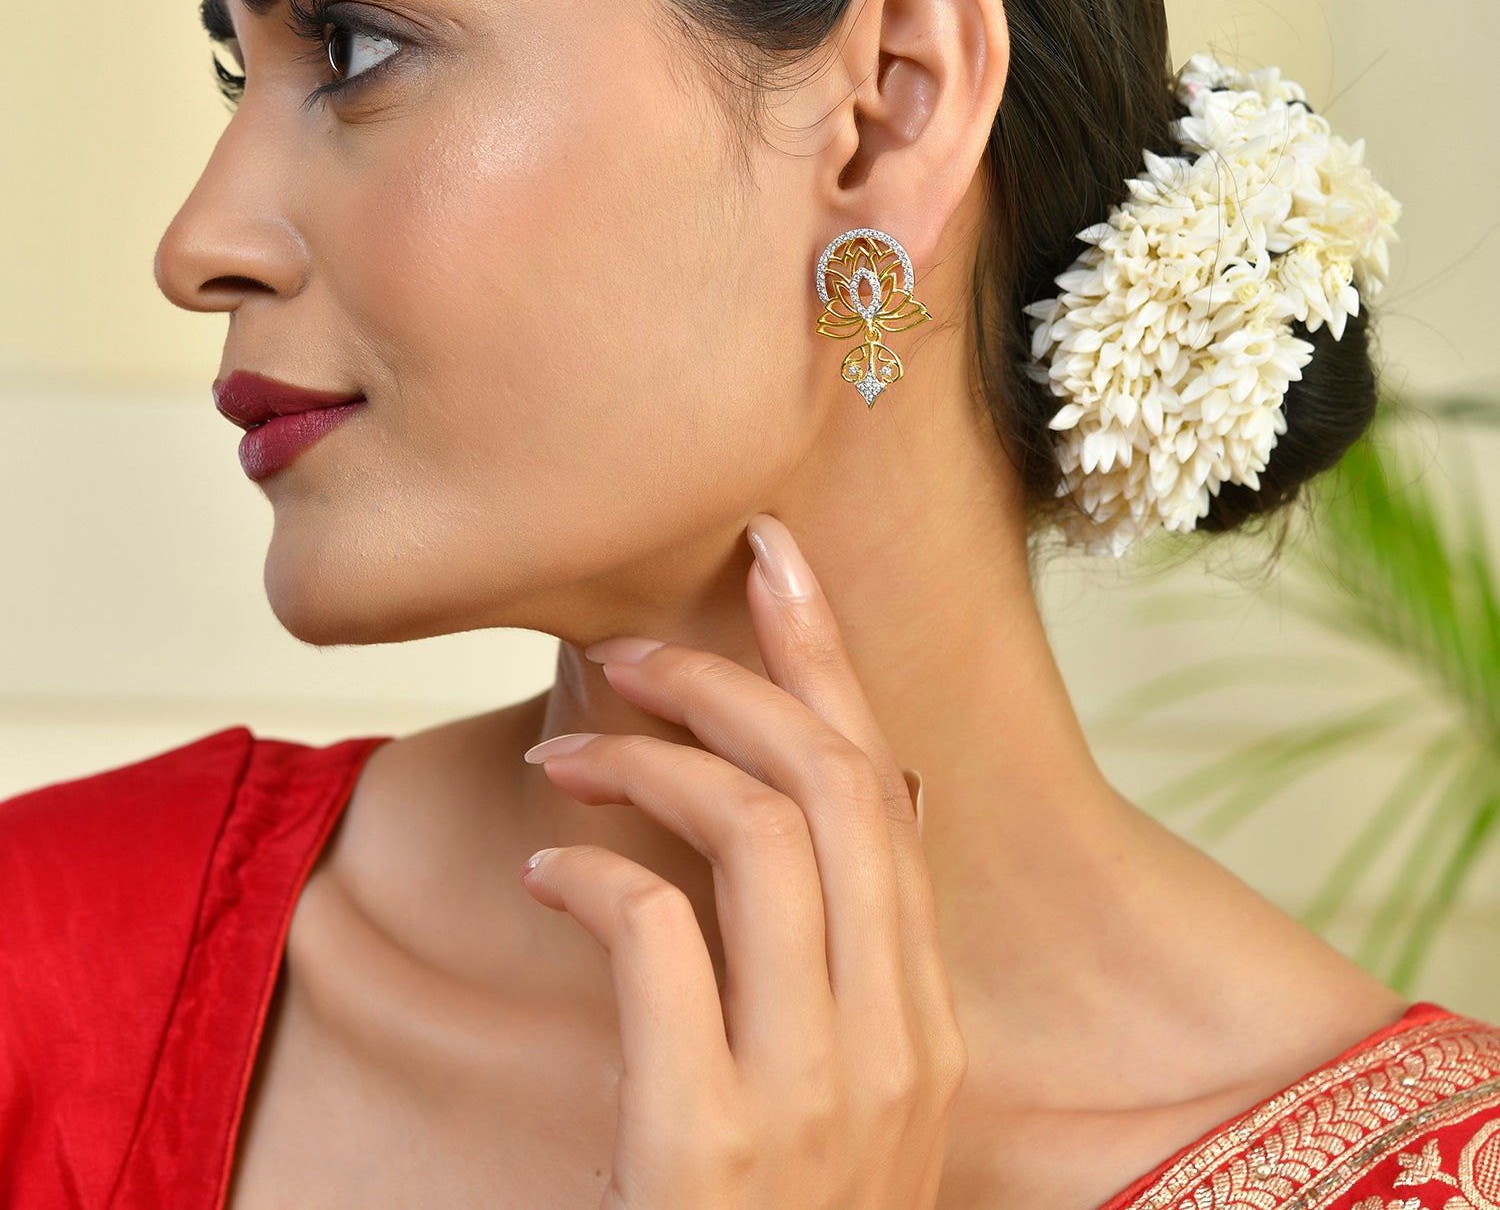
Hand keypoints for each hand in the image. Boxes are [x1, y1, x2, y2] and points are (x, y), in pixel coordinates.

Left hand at [519, 511, 966, 1208]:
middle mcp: (897, 1035)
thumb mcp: (849, 1080)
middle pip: (835, 782)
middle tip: (628, 644)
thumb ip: (866, 947)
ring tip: (564, 751)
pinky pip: (660, 941)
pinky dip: (595, 873)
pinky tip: (545, 865)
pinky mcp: (716, 1147)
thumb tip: (888, 789)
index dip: (830, 655)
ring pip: (762, 836)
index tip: (772, 554)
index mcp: (925, 1008)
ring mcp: (819, 1096)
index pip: (887, 784)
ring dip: (648, 763)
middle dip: (732, 676)